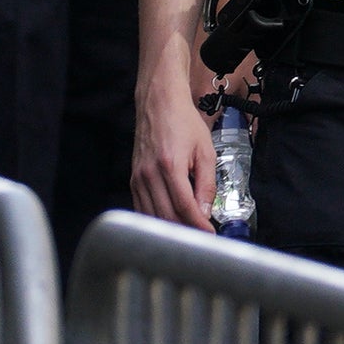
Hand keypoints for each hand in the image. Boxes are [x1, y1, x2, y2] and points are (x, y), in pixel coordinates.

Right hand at [130, 66, 216, 228]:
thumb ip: (206, 183)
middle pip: (166, 216)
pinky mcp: (133, 180)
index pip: (184, 206)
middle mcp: (149, 175)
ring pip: (152, 216)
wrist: (158, 104)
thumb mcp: (205, 150)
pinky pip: (142, 209)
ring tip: (188, 234)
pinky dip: (155, 220)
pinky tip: (169, 224)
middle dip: (185, 232)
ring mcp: (138, 178)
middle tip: (201, 239)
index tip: (210, 236)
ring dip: (171, 230)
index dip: (198, 225)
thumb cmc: (183, 122)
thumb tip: (206, 211)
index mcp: (170, 166)